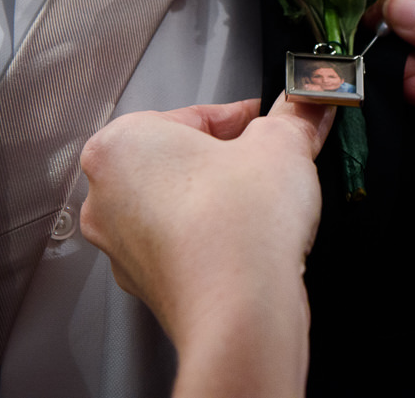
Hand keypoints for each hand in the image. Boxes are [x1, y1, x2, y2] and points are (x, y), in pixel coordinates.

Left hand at [80, 95, 334, 397]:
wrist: (241, 314)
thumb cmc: (239, 227)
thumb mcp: (282, 144)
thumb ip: (295, 115)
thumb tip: (308, 101)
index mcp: (121, 145)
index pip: (194, 114)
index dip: (245, 117)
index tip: (273, 122)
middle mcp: (106, 197)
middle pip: (181, 159)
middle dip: (228, 158)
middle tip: (270, 160)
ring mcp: (122, 247)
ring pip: (179, 205)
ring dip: (220, 199)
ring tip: (263, 202)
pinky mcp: (147, 286)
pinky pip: (183, 246)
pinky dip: (213, 238)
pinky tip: (249, 240)